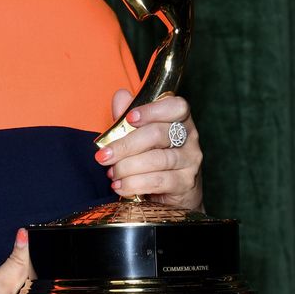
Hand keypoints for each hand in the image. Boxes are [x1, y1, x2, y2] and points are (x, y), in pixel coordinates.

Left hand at [95, 89, 202, 209]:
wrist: (168, 197)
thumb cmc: (150, 159)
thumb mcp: (135, 136)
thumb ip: (127, 117)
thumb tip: (121, 96)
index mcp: (179, 120)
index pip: (176, 106)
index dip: (152, 110)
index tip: (129, 118)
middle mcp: (189, 138)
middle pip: (158, 134)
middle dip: (125, 145)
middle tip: (103, 155)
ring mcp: (190, 161)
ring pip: (157, 159)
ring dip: (127, 167)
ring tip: (111, 173)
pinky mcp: (186, 183)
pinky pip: (158, 181)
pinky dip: (134, 184)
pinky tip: (120, 186)